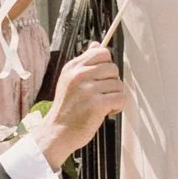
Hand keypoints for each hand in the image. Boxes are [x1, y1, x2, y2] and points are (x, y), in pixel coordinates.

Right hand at [34, 43, 122, 165]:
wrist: (56, 133)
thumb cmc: (65, 109)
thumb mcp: (69, 80)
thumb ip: (84, 63)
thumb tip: (97, 44)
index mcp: (72, 67)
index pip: (101, 52)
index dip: (107, 65)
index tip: (102, 78)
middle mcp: (79, 75)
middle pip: (113, 68)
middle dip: (111, 83)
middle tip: (101, 95)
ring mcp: (88, 89)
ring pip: (118, 84)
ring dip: (114, 96)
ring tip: (101, 105)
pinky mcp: (97, 104)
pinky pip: (121, 98)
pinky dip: (118, 106)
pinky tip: (107, 112)